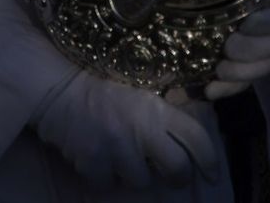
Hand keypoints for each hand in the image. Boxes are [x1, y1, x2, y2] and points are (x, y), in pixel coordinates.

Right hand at [34, 72, 218, 189]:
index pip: (196, 139)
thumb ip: (164, 111)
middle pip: (177, 170)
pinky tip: (100, 159)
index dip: (209, 160)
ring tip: (123, 156)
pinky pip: (108, 184)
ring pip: (141, 181)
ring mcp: (115, 149)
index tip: (211, 173)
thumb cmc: (102, 86)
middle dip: (176, 176)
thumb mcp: (139, 90)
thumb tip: (190, 136)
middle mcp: (140, 130)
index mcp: (156, 109)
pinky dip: (106, 176)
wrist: (58, 89)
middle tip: (171, 174)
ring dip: (134, 173)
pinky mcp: (92, 164)